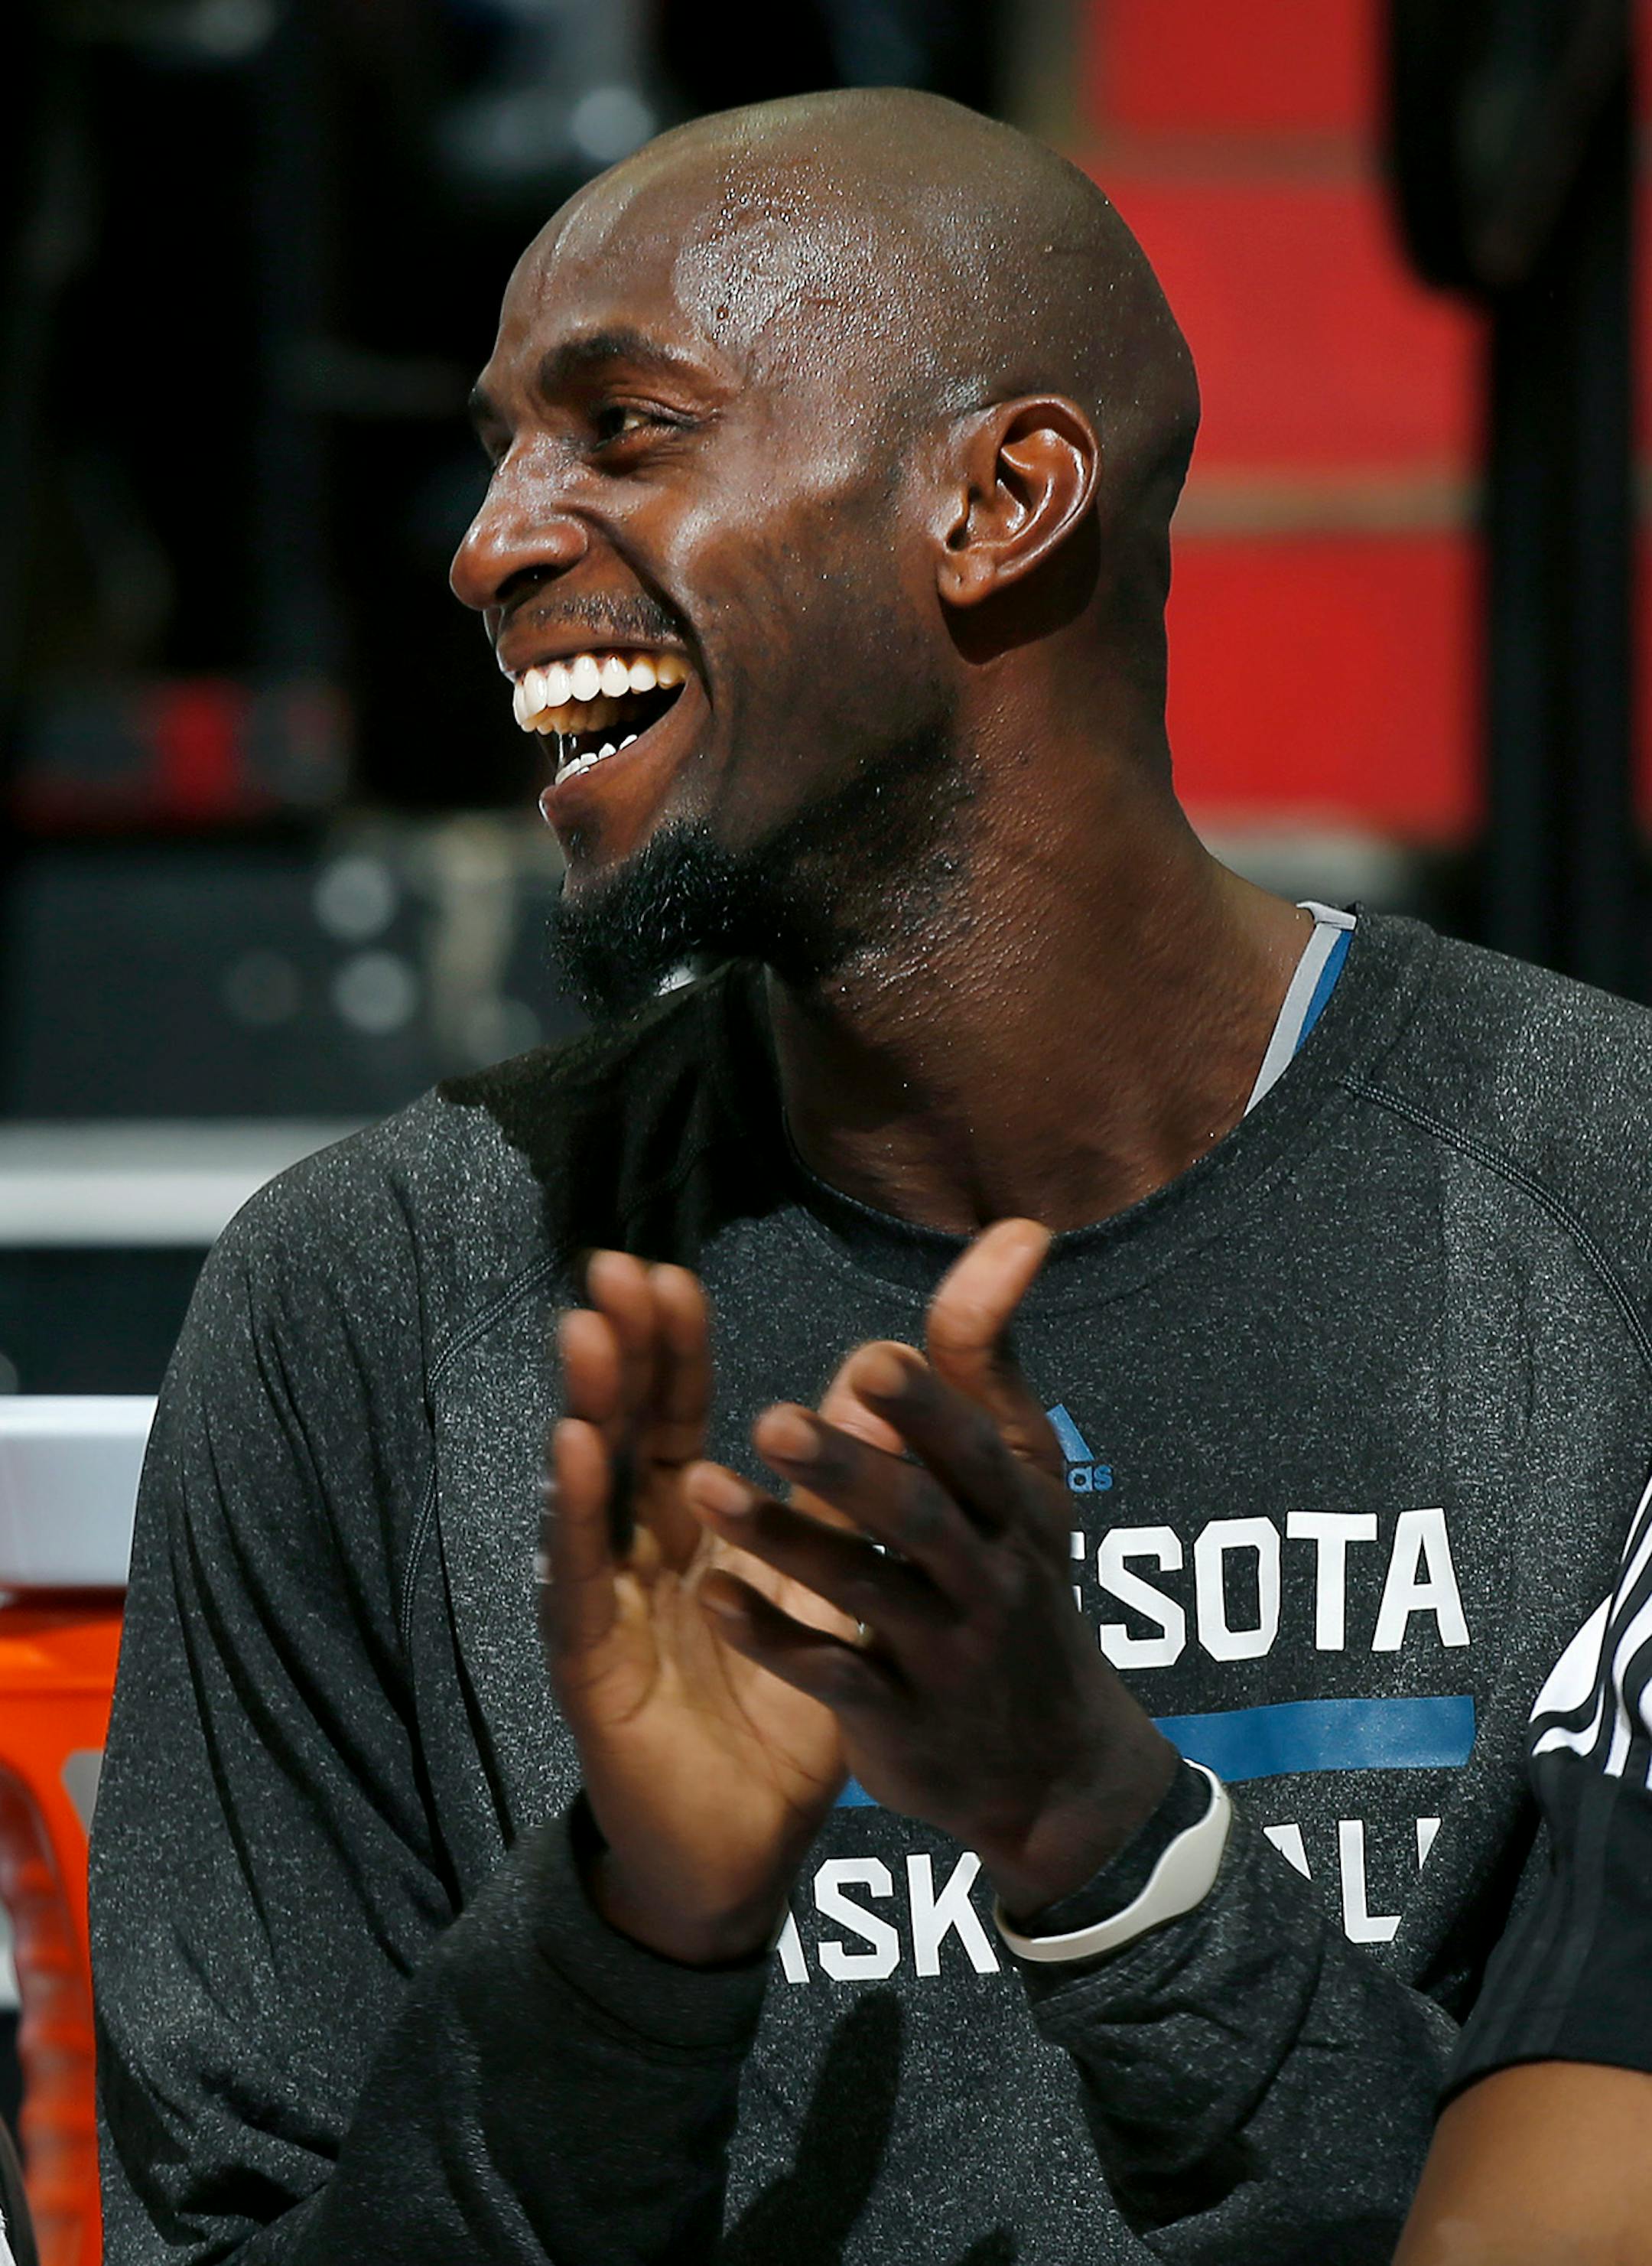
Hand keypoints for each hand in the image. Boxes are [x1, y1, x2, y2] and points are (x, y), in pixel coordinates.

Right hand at [541, 1252, 863, 1964]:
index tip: (667, 1273)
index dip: (670, 1348)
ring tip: (589, 1330)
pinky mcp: (590, 1663)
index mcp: (694, 1528)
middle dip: (618, 1351)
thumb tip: (875, 1380)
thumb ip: (839, 1486)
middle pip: (622, 1433)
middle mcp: (640, 1551)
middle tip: (614, 1268)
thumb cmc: (780, 1712)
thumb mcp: (821, 1586)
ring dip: (587, 1407)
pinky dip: (574, 1511)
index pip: (675, 1417)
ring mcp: (607, 1602)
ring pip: (589, 1489)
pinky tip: (573, 1449)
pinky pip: (580, 1579)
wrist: (745, 1848)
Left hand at [684, 1221, 1178, 1918]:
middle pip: (923, 1520)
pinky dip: (774, 1638)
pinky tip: (712, 1597)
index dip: (929, 1408)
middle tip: (772, 1420)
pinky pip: (831, 1677)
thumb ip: (987, 1355)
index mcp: (1017, 1508)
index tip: (869, 1359)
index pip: (977, 1448)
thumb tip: (1019, 1228)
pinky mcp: (899, 1721)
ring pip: (865, 1595)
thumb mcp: (1021, 1472)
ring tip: (701, 1487)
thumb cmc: (1018, 1577)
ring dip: (784, 1540)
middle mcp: (989, 1579)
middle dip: (852, 1470)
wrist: (1052, 1763)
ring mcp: (944, 1656)